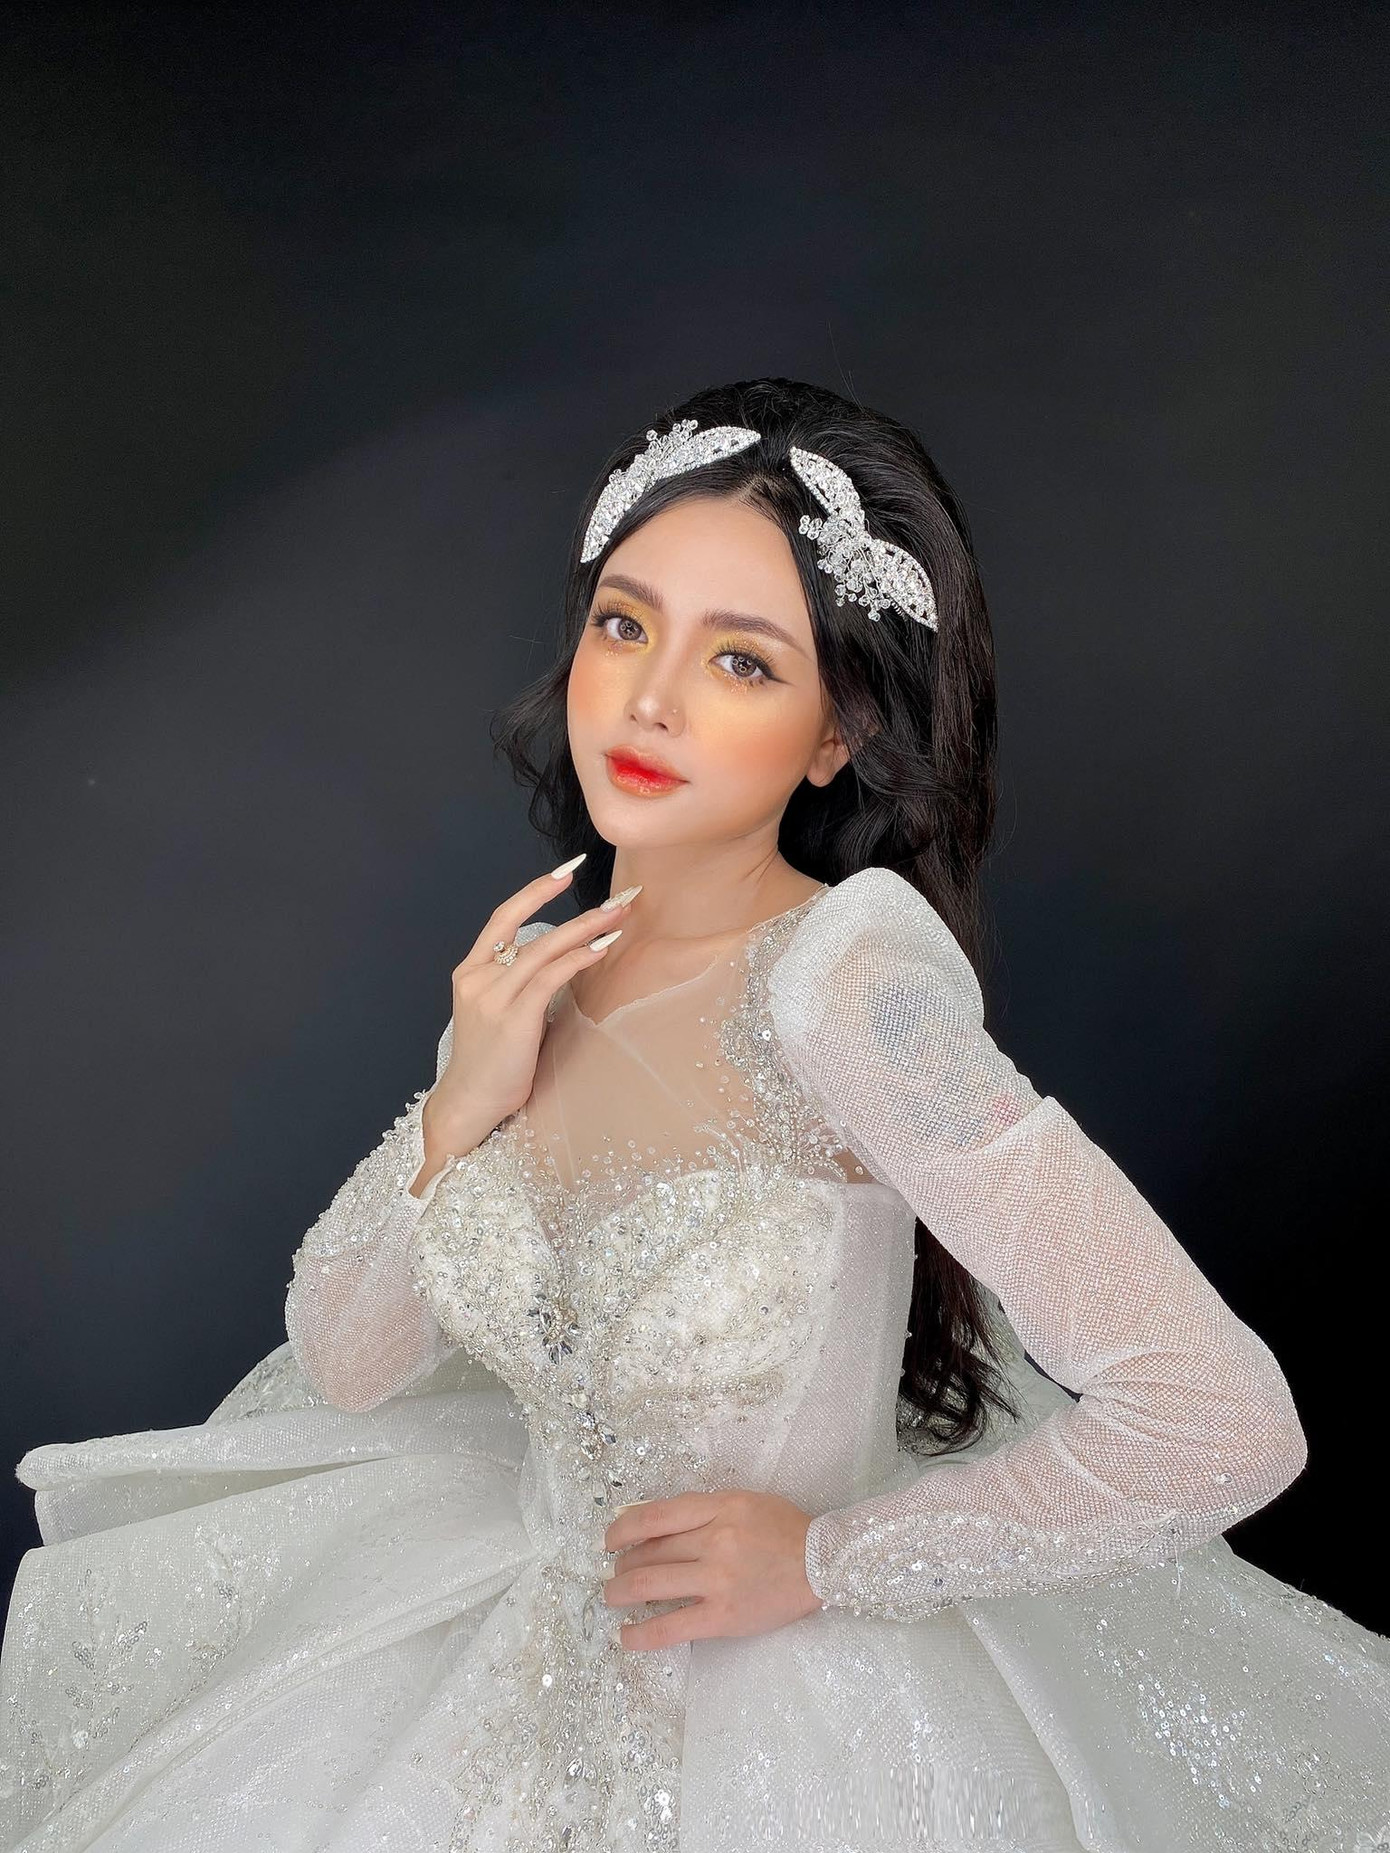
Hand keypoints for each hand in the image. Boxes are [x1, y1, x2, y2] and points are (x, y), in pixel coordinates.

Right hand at [420, 856, 639, 1169]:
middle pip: (528, 927)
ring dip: (586, 930)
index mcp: (470, 972)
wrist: (469, 1103)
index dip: (535, 892)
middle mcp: (477, 978)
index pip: (502, 917)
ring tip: (619, 917)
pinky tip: (601, 949)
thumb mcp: (498, 1012)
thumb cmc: (490, 1062)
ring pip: (543, 950)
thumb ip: (519, 984)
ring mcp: (493, 998)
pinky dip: (577, 960)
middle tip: (617, 895)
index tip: (567, 871)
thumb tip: (562, 961)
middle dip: (576, 908)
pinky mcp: (513, 1020)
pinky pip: (549, 979)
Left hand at [601, 1490, 822, 1651]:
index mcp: (718, 1508)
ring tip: (612, 1597)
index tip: (610, 1540)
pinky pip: (671, 1627)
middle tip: (616, 1572)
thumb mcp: (743, 1502)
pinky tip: (626, 1636)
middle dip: (622, 1564)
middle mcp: (713, 1540)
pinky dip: (641, 1633)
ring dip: (620, 1592)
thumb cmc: (784, 1530)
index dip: (622, 1528)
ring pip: (650, 1585)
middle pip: (649, 1551)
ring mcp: (716, 1580)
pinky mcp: (722, 1616)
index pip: (655, 1515)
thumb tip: (657, 1525)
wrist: (822, 1563)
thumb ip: (703, 1511)